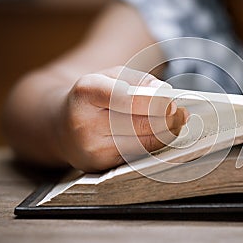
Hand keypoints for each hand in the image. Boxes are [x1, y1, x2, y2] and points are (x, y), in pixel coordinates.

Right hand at [57, 66, 187, 171]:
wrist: (60, 126)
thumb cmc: (92, 97)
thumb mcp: (110, 76)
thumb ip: (138, 80)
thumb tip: (165, 92)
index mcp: (86, 92)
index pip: (128, 99)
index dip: (155, 103)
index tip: (173, 102)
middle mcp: (85, 123)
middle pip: (141, 125)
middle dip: (168, 120)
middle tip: (183, 114)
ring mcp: (91, 149)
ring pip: (143, 144)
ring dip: (166, 134)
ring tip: (177, 122)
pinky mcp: (99, 166)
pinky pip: (137, 156)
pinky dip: (154, 145)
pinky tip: (161, 135)